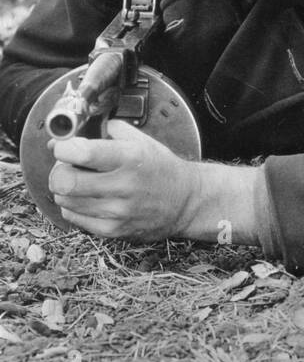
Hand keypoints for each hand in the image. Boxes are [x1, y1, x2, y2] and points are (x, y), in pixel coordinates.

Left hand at [48, 119, 198, 240]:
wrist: (186, 202)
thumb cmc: (161, 169)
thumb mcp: (142, 141)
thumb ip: (108, 131)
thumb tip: (68, 136)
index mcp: (130, 158)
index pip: (81, 152)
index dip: (63, 148)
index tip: (64, 147)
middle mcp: (124, 185)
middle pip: (64, 181)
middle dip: (59, 171)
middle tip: (67, 167)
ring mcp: (118, 211)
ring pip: (65, 200)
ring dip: (66, 189)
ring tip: (80, 183)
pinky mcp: (114, 230)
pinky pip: (73, 217)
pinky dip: (74, 206)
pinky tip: (88, 199)